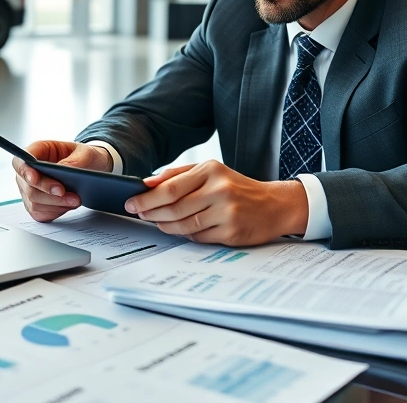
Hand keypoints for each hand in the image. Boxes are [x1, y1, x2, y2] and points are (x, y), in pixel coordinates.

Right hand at [12, 140, 112, 222]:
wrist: (93, 170)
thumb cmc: (86, 157)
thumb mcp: (87, 153)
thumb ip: (74, 161)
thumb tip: (63, 170)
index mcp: (38, 152)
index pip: (21, 162)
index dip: (25, 171)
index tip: (34, 179)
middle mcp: (30, 171)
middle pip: (28, 186)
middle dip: (47, 192)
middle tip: (65, 192)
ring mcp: (32, 190)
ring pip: (34, 202)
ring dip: (55, 204)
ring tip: (75, 200)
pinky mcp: (38, 205)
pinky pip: (40, 213)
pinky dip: (56, 211)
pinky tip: (68, 205)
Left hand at [124, 160, 308, 245]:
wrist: (275, 205)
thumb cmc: (238, 187)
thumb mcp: (211, 171)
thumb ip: (179, 175)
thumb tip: (147, 183)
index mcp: (211, 170)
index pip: (170, 187)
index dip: (147, 198)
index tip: (132, 202)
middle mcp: (220, 189)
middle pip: (174, 207)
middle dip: (151, 213)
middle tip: (139, 214)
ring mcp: (227, 212)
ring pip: (184, 224)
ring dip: (166, 226)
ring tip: (158, 222)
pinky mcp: (231, 232)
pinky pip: (198, 237)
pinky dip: (186, 234)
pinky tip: (181, 229)